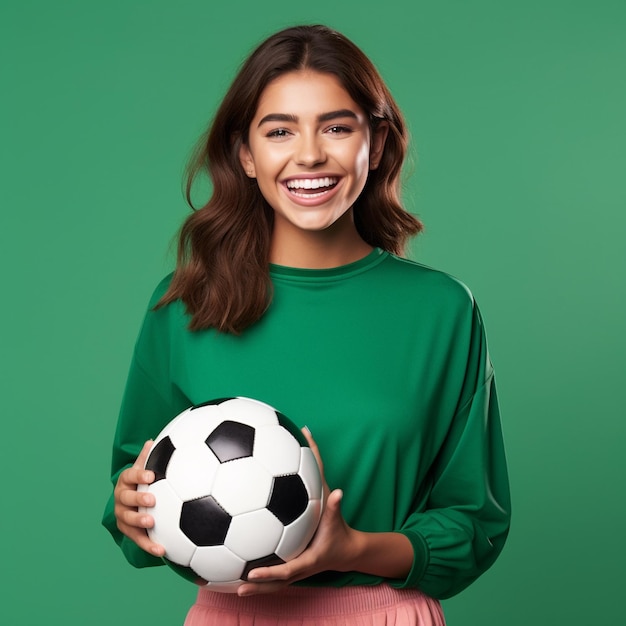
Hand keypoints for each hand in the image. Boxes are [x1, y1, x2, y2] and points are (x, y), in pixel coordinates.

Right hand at [113, 440, 165, 556]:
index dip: (139, 475)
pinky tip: (162, 551)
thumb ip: (148, 457)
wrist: (130, 500)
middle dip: (138, 499)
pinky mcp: (129, 532)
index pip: (129, 476)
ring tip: (152, 523)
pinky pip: (138, 539)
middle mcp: (121, 499)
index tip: (151, 475)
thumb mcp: (143, 467)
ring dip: (140, 523)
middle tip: (152, 500)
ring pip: (128, 521)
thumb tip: (152, 440)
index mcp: (126, 482)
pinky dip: (149, 545)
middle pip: (126, 499)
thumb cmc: (142, 480)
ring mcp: (123, 516)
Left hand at [237, 428, 357, 595]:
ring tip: (233, 587)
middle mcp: (299, 571)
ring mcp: (294, 573)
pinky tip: (240, 570)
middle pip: (275, 585)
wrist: (346, 552)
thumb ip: (334, 505)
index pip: (286, 570)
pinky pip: (273, 576)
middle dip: (256, 587)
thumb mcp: (336, 519)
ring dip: (254, 587)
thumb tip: (338, 490)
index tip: (251, 573)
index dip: (269, 573)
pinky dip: (258, 578)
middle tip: (236, 587)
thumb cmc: (338, 533)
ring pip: (272, 584)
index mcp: (308, 562)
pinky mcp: (290, 569)